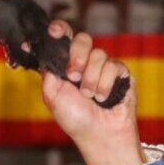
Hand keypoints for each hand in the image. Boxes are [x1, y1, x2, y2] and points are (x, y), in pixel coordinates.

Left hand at [38, 20, 144, 164]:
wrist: (99, 134)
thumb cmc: (76, 119)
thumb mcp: (53, 95)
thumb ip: (48, 72)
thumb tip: (43, 52)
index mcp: (66, 67)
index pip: (63, 40)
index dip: (59, 30)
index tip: (54, 31)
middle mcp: (84, 63)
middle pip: (82, 39)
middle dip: (77, 56)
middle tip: (74, 76)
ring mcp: (103, 67)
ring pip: (98, 54)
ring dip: (91, 78)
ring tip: (90, 96)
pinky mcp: (120, 72)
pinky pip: (113, 65)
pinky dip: (105, 84)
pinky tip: (104, 99)